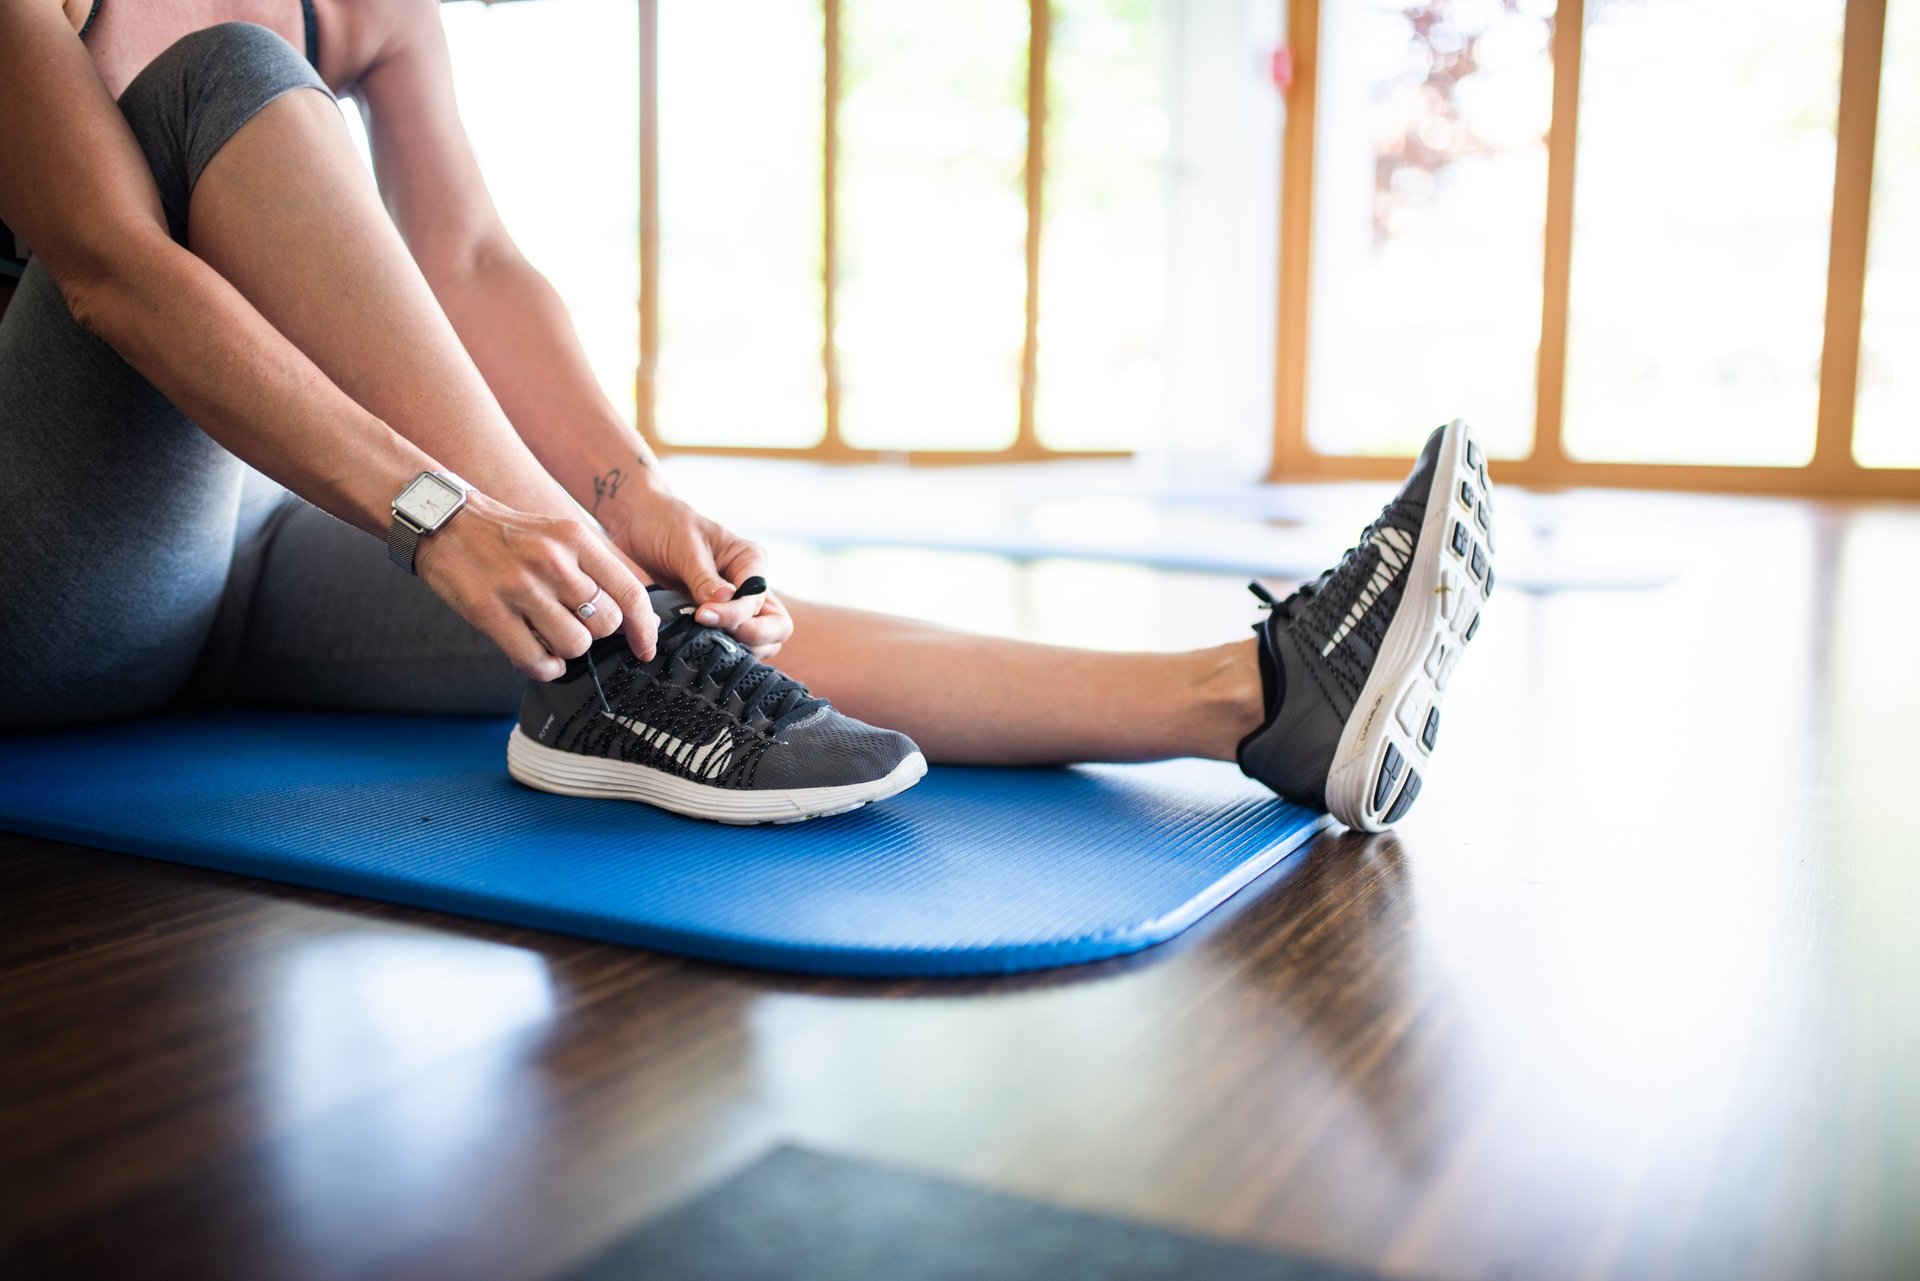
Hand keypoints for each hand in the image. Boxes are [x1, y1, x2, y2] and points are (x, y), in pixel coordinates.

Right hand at [414, 492, 657, 680]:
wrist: (444, 523)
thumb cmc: (508, 535)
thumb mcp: (558, 534)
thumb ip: (594, 569)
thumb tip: (635, 617)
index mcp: (575, 538)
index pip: (630, 592)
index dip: (644, 628)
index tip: (644, 647)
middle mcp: (552, 561)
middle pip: (605, 624)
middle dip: (596, 633)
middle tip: (574, 624)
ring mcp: (520, 588)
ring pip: (574, 645)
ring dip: (567, 650)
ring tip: (550, 635)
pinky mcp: (490, 612)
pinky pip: (536, 661)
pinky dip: (545, 668)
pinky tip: (539, 656)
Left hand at [607, 490, 792, 658]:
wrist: (641, 524)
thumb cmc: (665, 526)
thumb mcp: (685, 548)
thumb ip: (705, 579)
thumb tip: (727, 600)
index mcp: (751, 560)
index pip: (757, 599)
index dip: (734, 614)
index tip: (701, 614)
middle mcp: (751, 584)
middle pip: (777, 626)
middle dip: (753, 637)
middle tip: (716, 636)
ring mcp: (738, 603)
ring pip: (762, 640)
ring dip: (742, 648)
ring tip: (706, 642)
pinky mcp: (719, 617)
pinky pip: (735, 642)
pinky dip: (725, 650)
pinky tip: (699, 647)